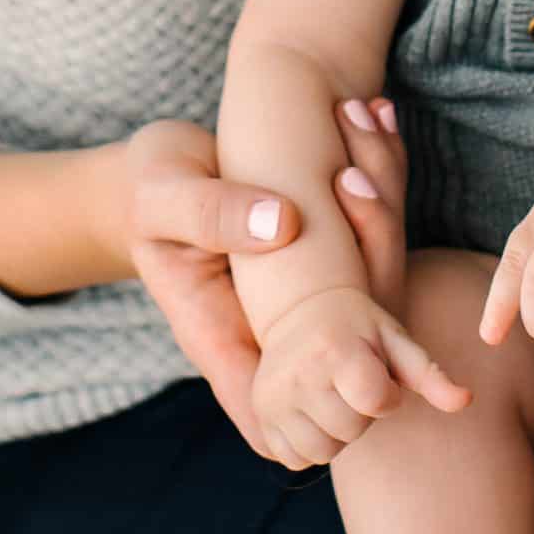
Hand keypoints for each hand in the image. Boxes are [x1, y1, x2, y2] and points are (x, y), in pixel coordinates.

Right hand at [121, 104, 411, 459]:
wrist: (161, 167)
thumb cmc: (150, 191)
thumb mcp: (163, 200)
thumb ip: (210, 213)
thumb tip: (282, 224)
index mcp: (225, 338)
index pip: (278, 414)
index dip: (327, 403)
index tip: (353, 324)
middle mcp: (278, 327)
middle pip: (352, 345)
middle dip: (376, 249)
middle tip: (356, 177)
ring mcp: (307, 295)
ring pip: (376, 279)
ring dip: (383, 204)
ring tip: (365, 128)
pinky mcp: (329, 256)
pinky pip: (372, 234)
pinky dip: (380, 180)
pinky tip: (374, 119)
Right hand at [251, 280, 470, 472]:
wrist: (302, 309)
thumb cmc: (360, 327)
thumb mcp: (396, 341)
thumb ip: (431, 374)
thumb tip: (466, 401)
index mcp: (334, 349)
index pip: (376, 402)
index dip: (386, 395)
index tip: (379, 374)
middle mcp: (297, 373)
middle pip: (350, 431)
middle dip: (362, 414)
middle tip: (353, 383)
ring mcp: (273, 397)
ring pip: (322, 452)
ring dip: (337, 433)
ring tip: (335, 397)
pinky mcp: (259, 415)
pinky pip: (294, 459)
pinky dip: (310, 444)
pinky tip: (314, 412)